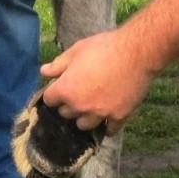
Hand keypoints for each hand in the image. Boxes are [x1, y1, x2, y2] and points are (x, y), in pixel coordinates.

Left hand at [40, 29, 155, 135]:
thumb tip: (44, 72)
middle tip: (77, 91)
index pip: (49, 99)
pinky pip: (108, 130)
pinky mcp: (118, 117)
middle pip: (65, 113)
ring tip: (90, 104)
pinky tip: (107, 115)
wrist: (135, 53)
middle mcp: (80, 106)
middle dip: (68, 104)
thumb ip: (58, 64)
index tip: (59, 87)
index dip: (53, 92)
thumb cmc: (103, 48)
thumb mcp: (76, 50)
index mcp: (67, 89)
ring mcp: (100, 114)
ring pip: (84, 125)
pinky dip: (106, 125)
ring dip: (84, 117)